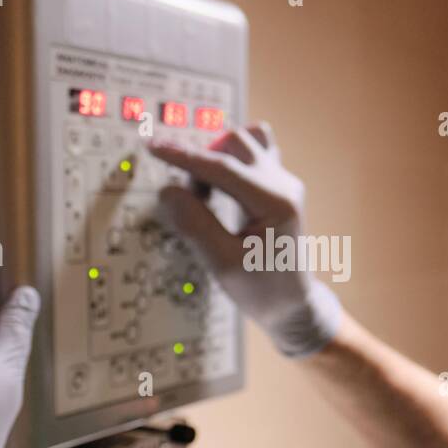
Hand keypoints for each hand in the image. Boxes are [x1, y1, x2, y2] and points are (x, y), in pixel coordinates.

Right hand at [147, 122, 341, 357]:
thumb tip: (167, 191)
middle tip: (192, 201)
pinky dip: (228, 161)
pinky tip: (220, 188)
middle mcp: (284, 185)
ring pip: (244, 143)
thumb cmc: (263, 290)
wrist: (293, 304)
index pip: (223, 167)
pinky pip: (253, 153)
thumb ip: (196, 226)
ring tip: (206, 195)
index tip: (153, 147)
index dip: (185, 156)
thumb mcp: (224, 265)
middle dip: (202, 164)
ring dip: (215, 159)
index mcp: (276, 203)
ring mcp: (283, 182)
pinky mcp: (277, 185)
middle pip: (235, 144)